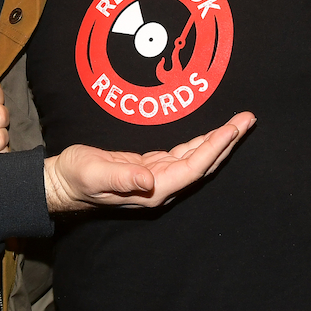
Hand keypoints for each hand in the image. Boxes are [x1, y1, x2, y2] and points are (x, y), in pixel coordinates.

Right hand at [43, 112, 256, 212]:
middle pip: (203, 163)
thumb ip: (122, 178)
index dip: (214, 148)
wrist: (62, 182)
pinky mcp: (151, 168)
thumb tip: (149, 181)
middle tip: (248, 119)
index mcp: (152, 190)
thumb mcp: (95, 173)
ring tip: (239, 122)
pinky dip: (200, 142)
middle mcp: (161, 186)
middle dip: (227, 141)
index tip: (232, 129)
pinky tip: (212, 133)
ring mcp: (157, 178)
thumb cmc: (76, 176)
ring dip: (218, 140)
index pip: (193, 167)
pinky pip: (184, 155)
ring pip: (197, 158)